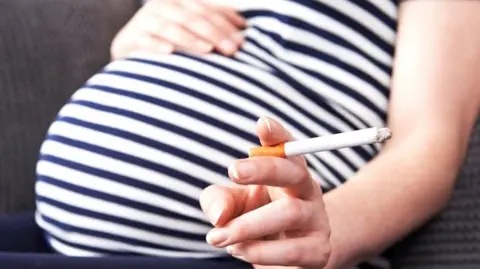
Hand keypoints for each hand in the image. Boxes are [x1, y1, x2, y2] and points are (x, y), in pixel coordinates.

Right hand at [111, 0, 245, 59]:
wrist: (130, 51)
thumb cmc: (169, 41)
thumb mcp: (190, 29)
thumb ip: (213, 24)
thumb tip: (244, 27)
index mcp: (179, 1)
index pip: (206, 10)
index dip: (225, 23)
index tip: (242, 39)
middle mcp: (162, 6)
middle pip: (192, 18)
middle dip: (214, 33)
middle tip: (231, 50)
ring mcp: (145, 21)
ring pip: (170, 27)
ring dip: (190, 39)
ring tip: (208, 50)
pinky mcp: (130, 38)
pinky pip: (144, 40)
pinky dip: (156, 45)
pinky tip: (169, 52)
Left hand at [200, 117, 331, 267]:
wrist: (286, 260)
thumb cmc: (255, 222)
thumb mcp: (232, 205)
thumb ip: (219, 200)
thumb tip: (220, 215)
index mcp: (287, 172)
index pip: (287, 148)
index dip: (278, 135)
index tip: (262, 124)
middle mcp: (306, 190)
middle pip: (293, 171)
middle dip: (264, 168)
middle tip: (233, 170)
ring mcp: (316, 219)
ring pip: (290, 212)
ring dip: (248, 224)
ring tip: (219, 237)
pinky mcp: (318, 251)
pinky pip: (292, 250)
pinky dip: (261, 252)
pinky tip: (239, 250)